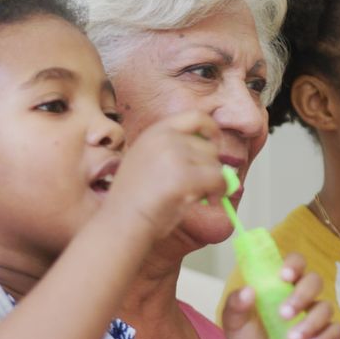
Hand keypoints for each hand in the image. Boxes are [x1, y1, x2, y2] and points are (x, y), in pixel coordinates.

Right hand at [104, 111, 224, 238]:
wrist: (120, 222)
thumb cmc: (133, 201)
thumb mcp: (147, 161)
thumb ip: (174, 152)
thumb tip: (214, 158)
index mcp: (155, 131)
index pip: (196, 117)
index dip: (212, 130)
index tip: (216, 145)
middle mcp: (165, 137)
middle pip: (209, 146)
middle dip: (211, 167)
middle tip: (204, 187)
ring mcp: (174, 155)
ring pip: (215, 165)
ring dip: (214, 182)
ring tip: (199, 196)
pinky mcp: (183, 176)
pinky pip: (219, 179)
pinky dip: (219, 191)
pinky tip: (208, 200)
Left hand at [220, 252, 339, 338]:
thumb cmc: (244, 338)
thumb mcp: (233, 322)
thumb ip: (236, 305)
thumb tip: (247, 290)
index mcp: (279, 285)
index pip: (295, 262)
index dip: (294, 264)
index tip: (284, 276)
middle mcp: (299, 296)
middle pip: (314, 281)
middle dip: (302, 295)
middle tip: (284, 314)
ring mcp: (312, 316)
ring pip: (326, 308)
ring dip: (311, 322)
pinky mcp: (322, 335)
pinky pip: (336, 330)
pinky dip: (326, 337)